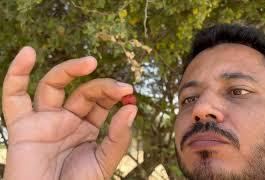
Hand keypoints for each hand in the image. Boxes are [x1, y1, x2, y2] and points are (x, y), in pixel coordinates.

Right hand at [2, 47, 136, 179]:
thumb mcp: (104, 162)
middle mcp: (66, 120)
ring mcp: (44, 121)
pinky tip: (28, 53)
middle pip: (82, 91)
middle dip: (102, 85)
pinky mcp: (22, 126)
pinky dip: (16, 74)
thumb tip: (132, 109)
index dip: (114, 94)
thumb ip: (118, 137)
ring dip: (69, 69)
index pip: (101, 102)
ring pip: (52, 85)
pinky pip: (13, 96)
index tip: (129, 92)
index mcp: (87, 128)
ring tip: (90, 62)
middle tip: (121, 87)